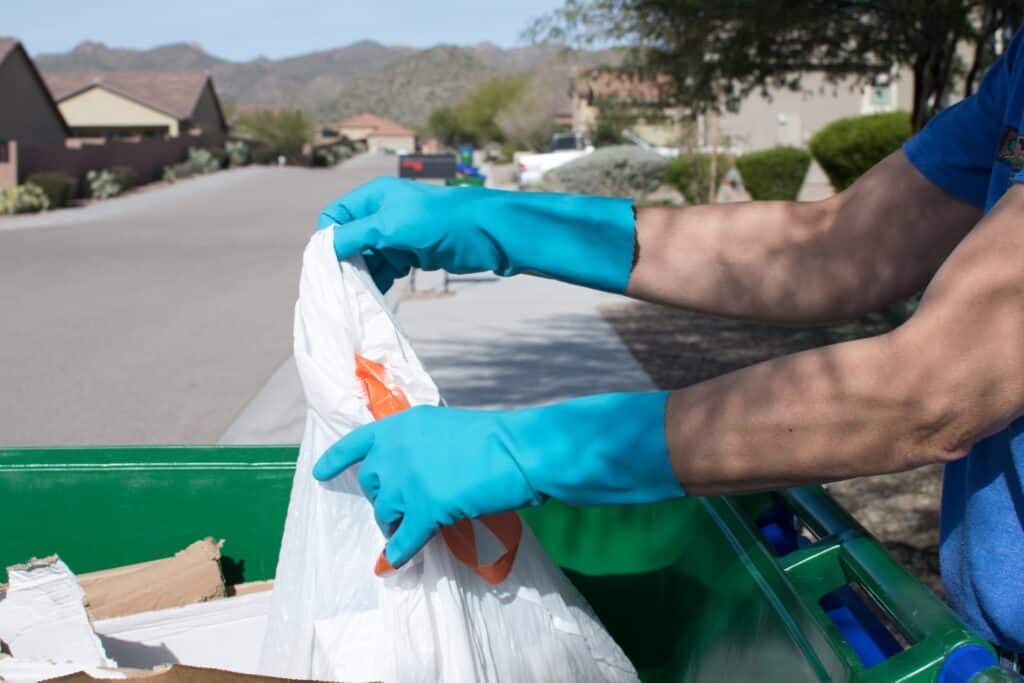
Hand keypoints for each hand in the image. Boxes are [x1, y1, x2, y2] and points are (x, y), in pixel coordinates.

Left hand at [312, 391, 682, 567]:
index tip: (320, 472)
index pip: (358, 442)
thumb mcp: (447, 429)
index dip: (337, 459)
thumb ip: (423, 447)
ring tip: (414, 528)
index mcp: (401, 424)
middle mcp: (395, 451)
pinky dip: (401, 552)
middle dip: (384, 498)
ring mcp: (408, 482)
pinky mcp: (424, 510)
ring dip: (395, 523)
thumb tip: (417, 475)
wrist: (519, 450)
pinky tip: (399, 561)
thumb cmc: (495, 437)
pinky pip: (403, 539)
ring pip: (385, 513)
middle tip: (405, 507)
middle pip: (372, 484)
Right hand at [316, 177, 636, 292]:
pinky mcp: (412, 253)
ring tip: (357, 298)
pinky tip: (376, 297)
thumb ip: (357, 235)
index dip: (328, 240)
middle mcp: (382, 213)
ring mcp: (398, 234)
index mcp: (374, 197)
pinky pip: (385, 269)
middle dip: (344, 263)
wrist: (488, 234)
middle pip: (349, 240)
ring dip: (361, 276)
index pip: (335, 217)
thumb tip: (324, 248)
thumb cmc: (441, 221)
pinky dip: (379, 282)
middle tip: (340, 289)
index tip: (326, 267)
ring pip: (367, 258)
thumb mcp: (392, 226)